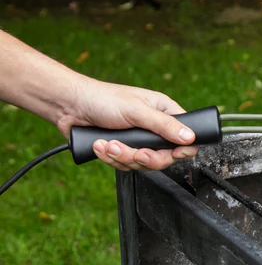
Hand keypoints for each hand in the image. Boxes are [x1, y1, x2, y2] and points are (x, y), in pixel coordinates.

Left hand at [56, 78, 197, 171]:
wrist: (70, 106)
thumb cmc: (103, 98)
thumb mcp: (136, 110)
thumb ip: (163, 125)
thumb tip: (189, 137)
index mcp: (163, 111)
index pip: (185, 136)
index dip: (181, 149)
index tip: (174, 154)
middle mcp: (153, 127)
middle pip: (164, 157)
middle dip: (145, 157)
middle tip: (136, 153)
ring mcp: (137, 141)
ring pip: (142, 164)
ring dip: (123, 157)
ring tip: (109, 144)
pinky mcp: (122, 150)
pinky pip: (124, 166)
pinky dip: (111, 158)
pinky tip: (101, 145)